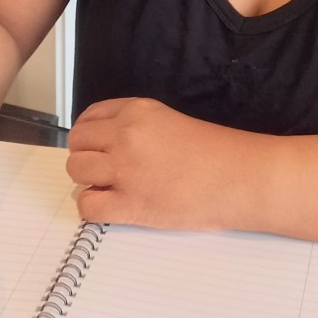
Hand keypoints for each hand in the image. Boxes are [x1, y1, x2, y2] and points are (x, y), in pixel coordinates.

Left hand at [67, 97, 268, 230]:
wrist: (240, 178)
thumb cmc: (213, 152)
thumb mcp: (167, 120)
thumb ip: (134, 125)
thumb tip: (103, 144)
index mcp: (136, 111)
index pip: (89, 117)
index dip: (88, 135)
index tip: (95, 147)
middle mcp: (125, 135)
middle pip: (77, 143)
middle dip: (85, 156)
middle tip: (102, 170)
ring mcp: (126, 169)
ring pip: (76, 170)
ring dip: (87, 180)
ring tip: (108, 187)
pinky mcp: (131, 203)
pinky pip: (88, 205)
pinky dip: (92, 207)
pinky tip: (110, 206)